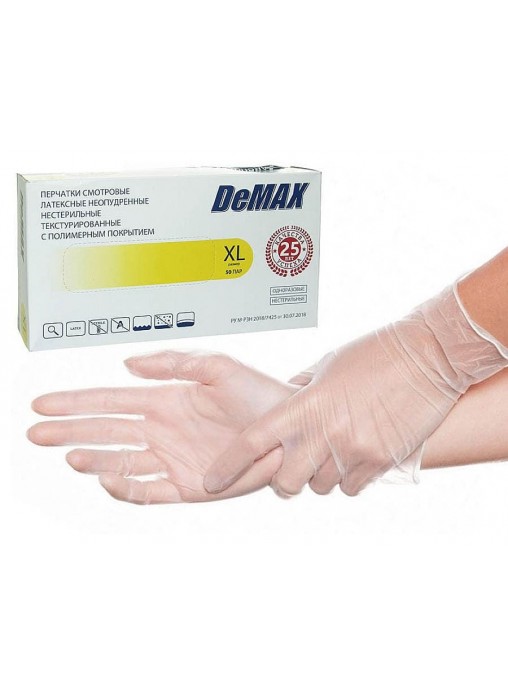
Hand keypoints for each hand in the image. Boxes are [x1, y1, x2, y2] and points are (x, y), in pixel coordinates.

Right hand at [28, 351, 294, 503]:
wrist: (290, 429)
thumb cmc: (259, 393)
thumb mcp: (218, 366)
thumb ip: (174, 362)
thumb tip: (128, 364)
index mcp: (164, 400)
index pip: (109, 400)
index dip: (75, 403)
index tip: (43, 405)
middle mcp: (162, 430)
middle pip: (104, 432)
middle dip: (70, 432)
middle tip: (36, 433)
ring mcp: (172, 459)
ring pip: (120, 461)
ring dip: (94, 460)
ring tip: (73, 457)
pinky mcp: (187, 486)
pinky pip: (148, 490)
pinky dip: (125, 489)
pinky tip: (107, 480)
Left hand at [204, 284, 507, 496]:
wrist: (427, 356)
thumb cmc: (375, 354)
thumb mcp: (326, 367)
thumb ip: (301, 392)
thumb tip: (282, 406)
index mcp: (303, 404)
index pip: (253, 442)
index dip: (228, 466)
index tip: (211, 482)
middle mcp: (324, 432)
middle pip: (285, 483)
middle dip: (283, 482)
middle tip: (293, 468)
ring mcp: (353, 450)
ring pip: (320, 487)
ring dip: (321, 476)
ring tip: (334, 451)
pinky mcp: (380, 461)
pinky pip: (352, 488)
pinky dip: (349, 479)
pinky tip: (357, 456)